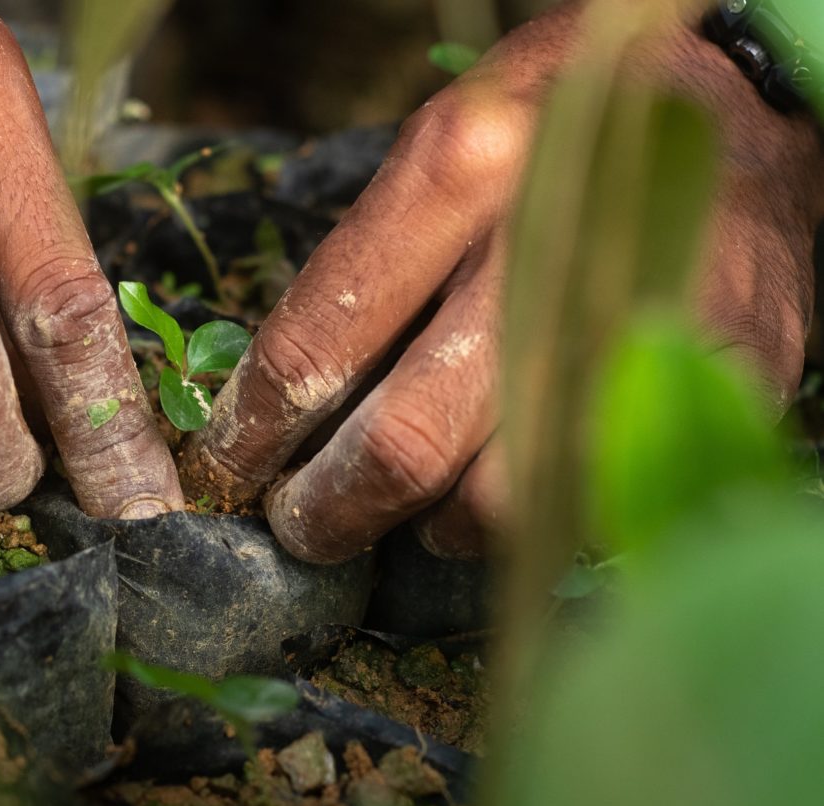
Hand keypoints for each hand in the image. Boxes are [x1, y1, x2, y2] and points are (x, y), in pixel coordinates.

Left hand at [180, 2, 823, 562]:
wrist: (741, 113)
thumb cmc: (563, 133)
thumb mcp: (442, 147)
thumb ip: (363, 266)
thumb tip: (280, 401)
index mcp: (461, 172)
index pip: (318, 343)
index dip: (255, 430)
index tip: (231, 465)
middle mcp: (549, 254)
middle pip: (402, 445)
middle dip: (329, 509)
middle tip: (303, 523)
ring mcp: (637, 330)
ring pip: (497, 503)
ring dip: (433, 526)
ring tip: (413, 507)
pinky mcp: (712, 385)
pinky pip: (588, 502)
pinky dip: (530, 518)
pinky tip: (508, 482)